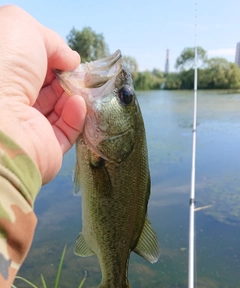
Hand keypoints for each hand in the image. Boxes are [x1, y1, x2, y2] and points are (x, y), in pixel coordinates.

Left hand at [0, 5, 85, 183]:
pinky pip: (66, 132)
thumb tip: (71, 59)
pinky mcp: (45, 148)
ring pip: (59, 110)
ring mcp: (28, 126)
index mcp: (4, 76)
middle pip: (47, 89)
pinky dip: (76, 117)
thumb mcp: (24, 29)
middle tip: (79, 74)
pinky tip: (78, 103)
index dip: (52, 60)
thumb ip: (52, 41)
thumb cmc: (5, 68)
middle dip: (67, 79)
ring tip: (81, 87)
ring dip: (74, 96)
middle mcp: (12, 102)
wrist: (2, 118)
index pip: (31, 68)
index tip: (67, 58)